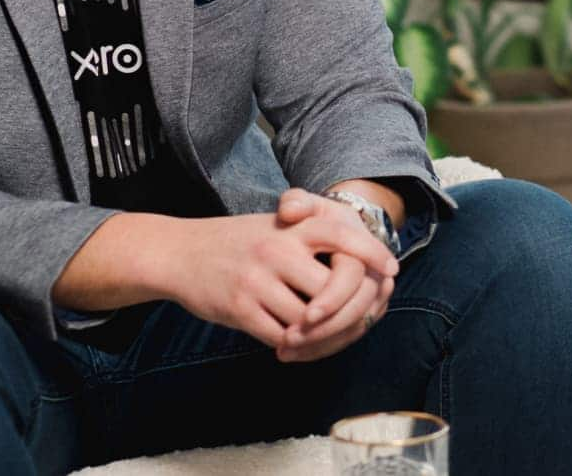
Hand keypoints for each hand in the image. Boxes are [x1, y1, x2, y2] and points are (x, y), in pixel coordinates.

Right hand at [147, 193, 400, 350]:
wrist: (179, 254)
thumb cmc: (238, 242)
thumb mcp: (276, 226)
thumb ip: (314, 237)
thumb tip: (367, 267)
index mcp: (290, 227)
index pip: (343, 235)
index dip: (372, 253)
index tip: (391, 272)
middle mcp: (276, 250)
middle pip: (334, 289)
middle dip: (350, 310)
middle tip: (358, 322)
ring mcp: (257, 280)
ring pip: (310, 320)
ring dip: (321, 336)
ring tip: (323, 339)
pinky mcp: (239, 308)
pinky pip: (281, 336)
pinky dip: (293, 346)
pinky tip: (292, 346)